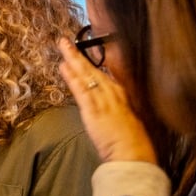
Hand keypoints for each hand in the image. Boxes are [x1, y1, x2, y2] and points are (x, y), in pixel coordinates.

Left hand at [58, 37, 156, 163]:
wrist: (133, 154)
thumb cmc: (131, 143)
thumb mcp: (126, 122)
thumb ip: (115, 112)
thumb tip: (105, 110)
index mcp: (121, 96)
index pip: (103, 76)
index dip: (90, 65)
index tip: (80, 54)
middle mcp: (113, 93)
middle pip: (93, 70)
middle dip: (78, 55)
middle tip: (65, 42)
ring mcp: (103, 100)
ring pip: (86, 75)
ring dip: (73, 59)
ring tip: (62, 46)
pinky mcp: (94, 109)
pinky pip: (81, 89)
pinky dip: (72, 77)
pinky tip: (64, 66)